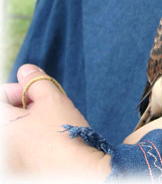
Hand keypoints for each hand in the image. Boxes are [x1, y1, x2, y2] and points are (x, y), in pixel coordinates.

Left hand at [1, 64, 110, 179]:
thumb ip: (36, 79)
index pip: (1, 94)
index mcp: (3, 124)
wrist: (78, 167)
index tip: (39, 91)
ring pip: (19, 125)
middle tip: (50, 105)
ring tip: (54, 120)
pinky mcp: (24, 164)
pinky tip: (53, 135)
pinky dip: (36, 132)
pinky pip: (25, 140)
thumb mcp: (51, 97)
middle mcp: (4, 142)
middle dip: (30, 102)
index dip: (21, 87)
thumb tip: (26, 70)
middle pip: (9, 110)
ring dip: (34, 117)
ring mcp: (13, 155)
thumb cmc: (63, 132)